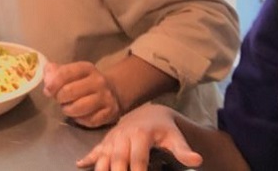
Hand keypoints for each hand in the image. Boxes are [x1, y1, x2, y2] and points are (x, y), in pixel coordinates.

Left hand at [42, 61, 121, 127]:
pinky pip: (89, 121)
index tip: (48, 91)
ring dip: (68, 110)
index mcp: (86, 68)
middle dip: (60, 98)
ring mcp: (106, 97)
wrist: (112, 90)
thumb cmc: (83, 82)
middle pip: (69, 91)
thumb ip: (54, 72)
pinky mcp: (110, 113)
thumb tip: (47, 80)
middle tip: (60, 99)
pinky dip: (80, 120)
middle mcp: (98, 81)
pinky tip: (79, 115)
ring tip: (68, 108)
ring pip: (79, 108)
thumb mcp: (71, 72)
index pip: (65, 73)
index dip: (53, 84)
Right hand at [76, 104, 202, 170]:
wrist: (149, 112)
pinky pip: (95, 150)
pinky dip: (87, 158)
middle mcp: (123, 137)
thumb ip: (183, 150)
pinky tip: (79, 165)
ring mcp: (113, 139)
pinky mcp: (106, 142)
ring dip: (101, 169)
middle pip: (118, 160)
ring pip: (104, 156)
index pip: (138, 159)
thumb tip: (197, 160)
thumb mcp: (174, 137)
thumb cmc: (163, 128)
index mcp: (140, 135)